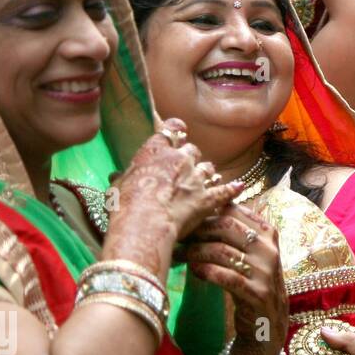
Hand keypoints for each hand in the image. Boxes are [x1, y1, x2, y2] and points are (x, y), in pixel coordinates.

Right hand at [103, 118, 242, 274]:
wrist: (145, 224)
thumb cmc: (124, 205)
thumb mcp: (116, 187)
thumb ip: (122, 178)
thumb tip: (115, 176)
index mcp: (156, 151)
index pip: (170, 130)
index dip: (175, 130)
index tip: (178, 132)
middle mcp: (180, 159)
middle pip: (191, 150)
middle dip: (189, 157)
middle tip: (184, 166)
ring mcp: (196, 178)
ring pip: (207, 167)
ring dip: (206, 172)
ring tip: (205, 178)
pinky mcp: (207, 198)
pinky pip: (225, 191)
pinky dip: (232, 189)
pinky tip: (239, 186)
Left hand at [182, 201, 287, 354]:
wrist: (268, 327)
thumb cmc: (253, 285)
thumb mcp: (251, 255)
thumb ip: (235, 232)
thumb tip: (202, 209)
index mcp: (268, 233)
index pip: (234, 210)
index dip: (206, 213)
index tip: (186, 220)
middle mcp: (270, 249)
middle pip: (226, 226)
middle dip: (197, 231)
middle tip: (177, 237)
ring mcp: (266, 271)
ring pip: (222, 251)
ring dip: (195, 252)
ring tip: (178, 255)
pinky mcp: (258, 293)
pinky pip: (226, 276)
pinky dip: (207, 272)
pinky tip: (194, 272)